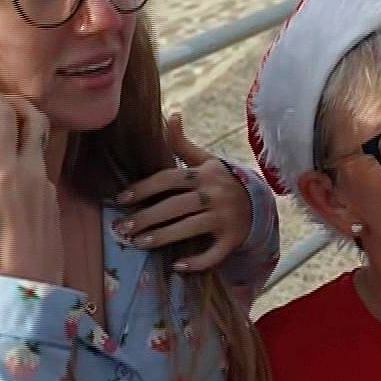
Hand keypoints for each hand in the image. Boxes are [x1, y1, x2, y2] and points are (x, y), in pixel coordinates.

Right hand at [0, 84, 63, 286]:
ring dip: (22, 126)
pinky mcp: (52, 201)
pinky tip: (7, 165)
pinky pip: (42, 164)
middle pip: (33, 118)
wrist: (29, 291)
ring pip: (41, 141)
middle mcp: (32, 173)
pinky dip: (26, 152)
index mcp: (7, 173)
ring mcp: (47, 186)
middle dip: (13, 101)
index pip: (5, 116)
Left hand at [110, 113, 252, 272]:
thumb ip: (183, 143)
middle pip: (176, 205)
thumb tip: (171, 114)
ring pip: (191, 228)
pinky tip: (177, 266)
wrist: (259, 203)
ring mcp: (224, 218)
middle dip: (147, 217)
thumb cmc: (222, 182)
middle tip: (121, 229)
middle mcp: (214, 194)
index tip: (121, 198)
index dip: (144, 188)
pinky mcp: (232, 239)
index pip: (169, 179)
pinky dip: (197, 261)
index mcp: (204, 174)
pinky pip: (214, 253)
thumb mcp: (206, 161)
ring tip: (139, 243)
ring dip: (164, 236)